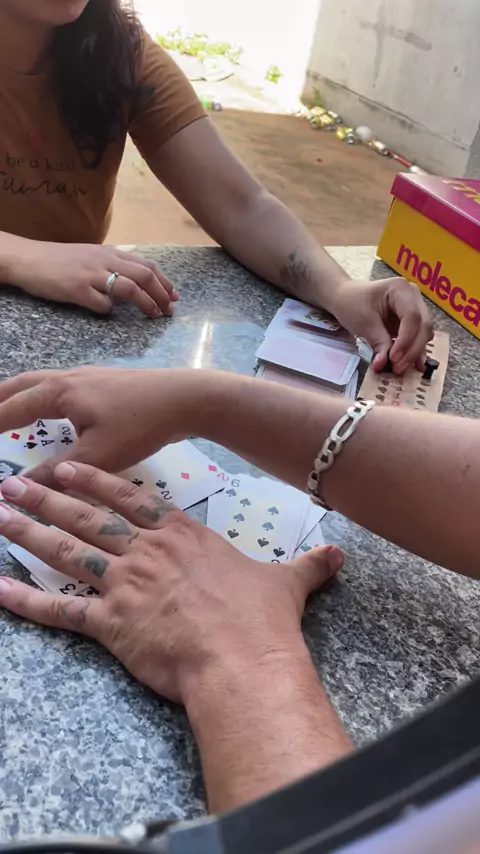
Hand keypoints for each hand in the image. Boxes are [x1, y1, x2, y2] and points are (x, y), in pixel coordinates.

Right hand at [0, 367, 195, 483]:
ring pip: (37, 383)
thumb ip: (56, 474)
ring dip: (14, 397)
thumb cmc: (140, 425)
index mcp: (57, 393)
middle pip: (16, 386)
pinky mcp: (101, 381)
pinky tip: (50, 411)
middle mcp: (65, 378)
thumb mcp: (97, 457)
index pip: (7, 410)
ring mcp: (85, 375)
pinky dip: (37, 396)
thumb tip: (19, 488)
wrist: (185, 398)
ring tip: (4, 413)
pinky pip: (55, 385)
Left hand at [0, 465, 342, 704]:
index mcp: (181, 537)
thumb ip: (308, 565)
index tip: (66, 468)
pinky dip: (26, 601)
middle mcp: (146, 553)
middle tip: (11, 483)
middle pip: (88, 518)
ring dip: (28, 533)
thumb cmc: (262, 619)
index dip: (95, 481)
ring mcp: (125, 585)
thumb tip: (338, 556)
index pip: (130, 498)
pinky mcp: (110, 624)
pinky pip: (60, 611)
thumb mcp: (288, 583)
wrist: (243, 659)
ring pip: (67, 552)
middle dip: (47, 498)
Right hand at [8, 240, 177, 317]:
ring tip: (153, 316)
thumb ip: (113, 266)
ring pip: (130, 288)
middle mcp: (105, 261)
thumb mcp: (91, 256)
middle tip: (169, 311)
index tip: (174, 296)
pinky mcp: (77, 289)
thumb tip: (135, 283)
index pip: (147, 265)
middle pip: (145, 276)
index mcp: (110, 253)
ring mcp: (91, 275)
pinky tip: (106, 312)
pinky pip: (101, 303)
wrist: (29, 259)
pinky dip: (109, 310)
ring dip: (146, 304)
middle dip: (162, 295)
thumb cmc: (60, 261)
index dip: (164, 282)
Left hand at [331, 277, 432, 373]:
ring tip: (400, 368)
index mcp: (400, 289)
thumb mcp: (363, 322)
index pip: (412, 316)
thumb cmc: (352, 303)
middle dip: (412, 349)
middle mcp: (413, 296)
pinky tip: (410, 366)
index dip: (406, 340)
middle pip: (423, 325)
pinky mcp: (412, 322)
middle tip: (398, 368)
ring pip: (424, 333)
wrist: (345, 297)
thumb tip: (383, 365)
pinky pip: (418, 338)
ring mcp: (415, 308)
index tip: (394, 358)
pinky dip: (414, 351)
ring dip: (415, 352)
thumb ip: (378, 343)